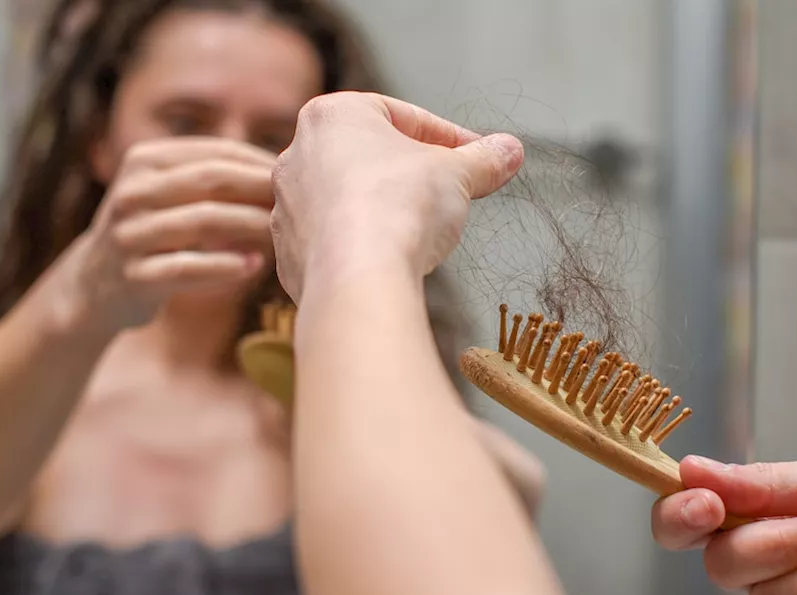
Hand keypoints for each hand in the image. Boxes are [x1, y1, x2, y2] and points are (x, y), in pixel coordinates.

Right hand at [63, 138, 277, 328]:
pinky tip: (254, 266)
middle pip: (211, 180)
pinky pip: (187, 268)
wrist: (94, 285)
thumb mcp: (168, 193)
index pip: (216, 152)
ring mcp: (129, 235)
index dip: (261, 163)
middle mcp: (132, 192)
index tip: (298, 176)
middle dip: (259, 188)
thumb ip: (212, 177)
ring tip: (281, 233)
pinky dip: (226, 266)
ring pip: (203, 222)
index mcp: (144, 160)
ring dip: (250, 225)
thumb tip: (287, 165)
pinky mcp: (134, 276)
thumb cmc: (153, 232)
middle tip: (298, 202)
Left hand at [269, 91, 523, 299]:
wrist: (358, 278)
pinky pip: (332, 241)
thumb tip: (509, 151)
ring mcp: (287, 205)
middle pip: (369, 157)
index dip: (447, 138)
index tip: (473, 157)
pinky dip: (360, 246)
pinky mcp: (287, 252)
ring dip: (383, 209)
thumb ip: (483, 159)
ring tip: (420, 231)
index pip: (402, 116)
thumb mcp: (458, 173)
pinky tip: (389, 259)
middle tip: (448, 192)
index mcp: (333, 115)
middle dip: (411, 173)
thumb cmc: (400, 207)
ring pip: (347, 199)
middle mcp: (297, 153)